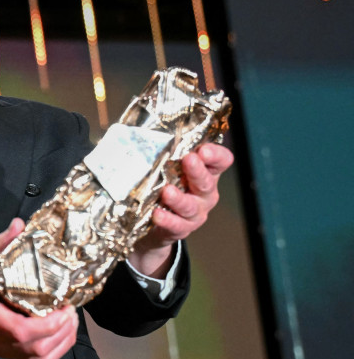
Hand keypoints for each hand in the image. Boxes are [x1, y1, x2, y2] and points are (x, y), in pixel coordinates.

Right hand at [0, 218, 78, 358]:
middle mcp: (2, 341)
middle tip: (71, 306)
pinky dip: (57, 349)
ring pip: (44, 357)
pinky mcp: (13, 355)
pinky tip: (63, 332)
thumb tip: (18, 225)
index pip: (24, 331)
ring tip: (70, 317)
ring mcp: (9, 351)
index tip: (64, 304)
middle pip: (40, 347)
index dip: (50, 322)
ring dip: (63, 339)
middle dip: (63, 328)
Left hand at [128, 143, 233, 276]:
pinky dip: (168, 220)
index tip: (203, 149)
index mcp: (205, 173)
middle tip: (188, 160)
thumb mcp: (167, 169)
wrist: (153, 225)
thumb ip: (163, 153)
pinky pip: (177, 226)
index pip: (221, 161)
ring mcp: (195, 213)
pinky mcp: (181, 229)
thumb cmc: (162, 187)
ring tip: (167, 191)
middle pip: (207, 182)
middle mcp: (204, 193)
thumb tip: (136, 129)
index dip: (216, 155)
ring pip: (191, 206)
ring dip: (180, 198)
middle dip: (197, 171)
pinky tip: (157, 214)